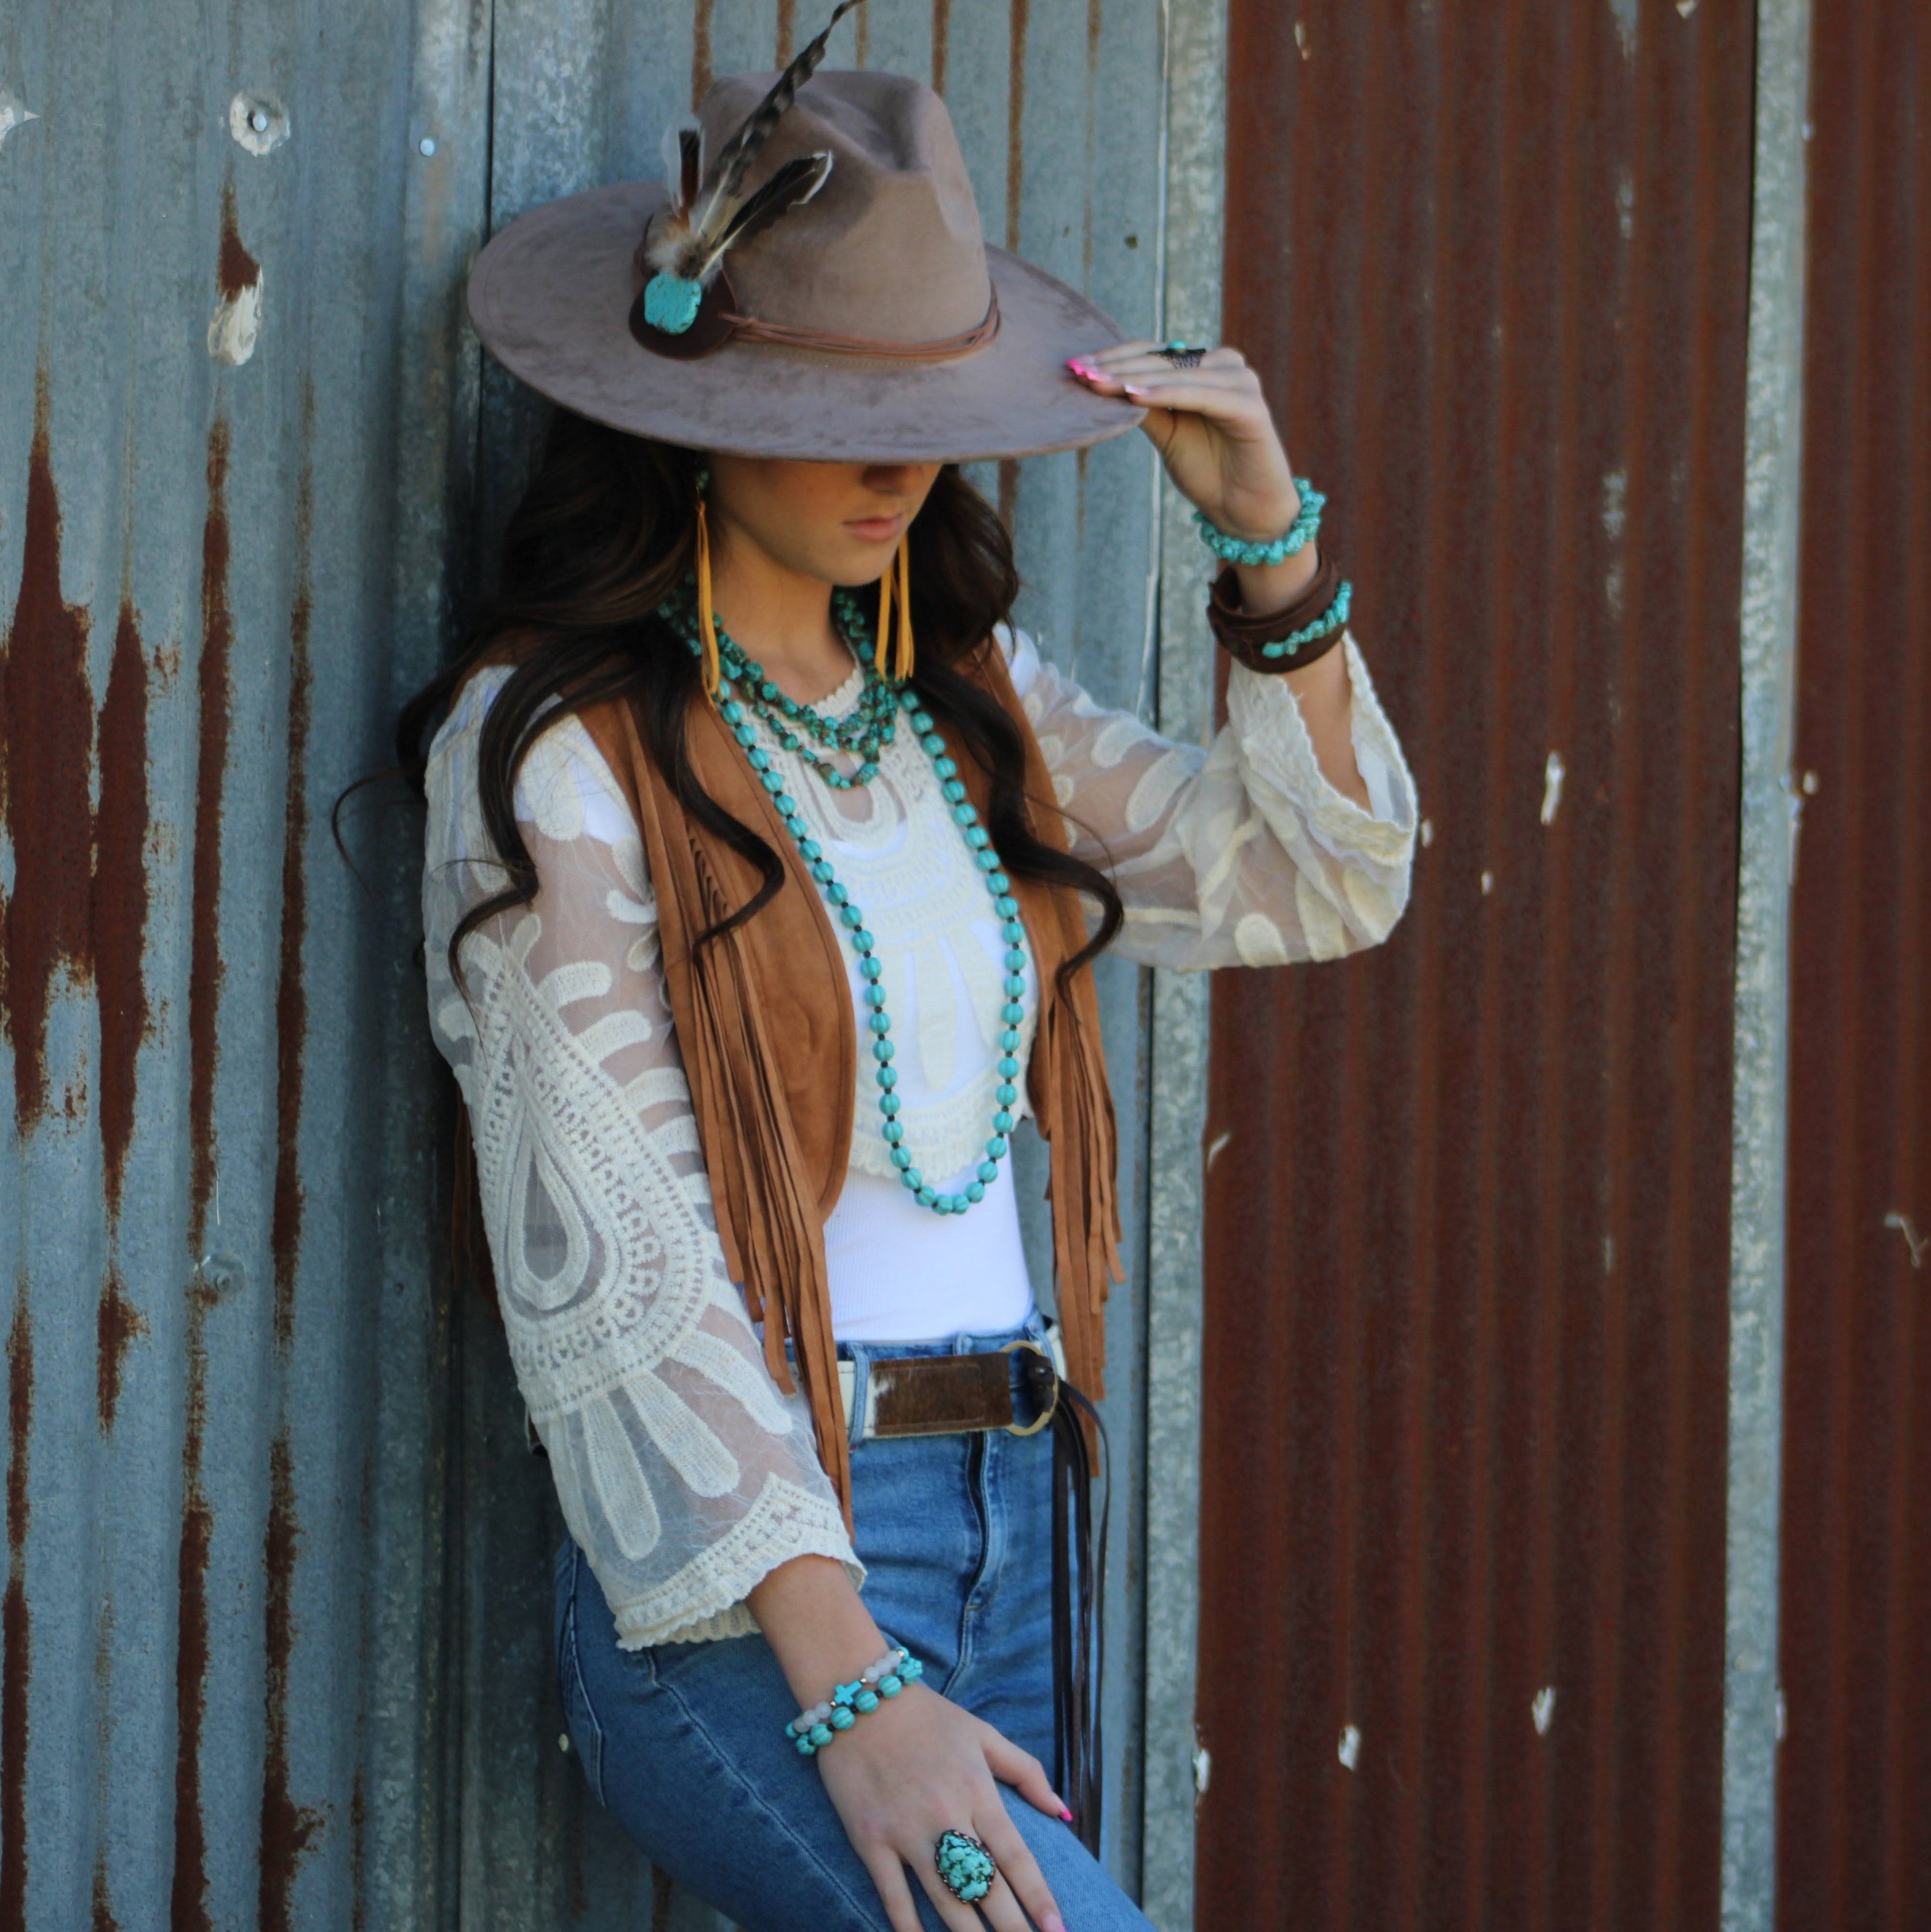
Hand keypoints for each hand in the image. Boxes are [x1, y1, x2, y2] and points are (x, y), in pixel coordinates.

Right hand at [814, 1681, 1071, 1931]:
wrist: (859, 1698)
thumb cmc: (927, 1717)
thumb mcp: (982, 1733)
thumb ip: (1026, 1771)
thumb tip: (1064, 1811)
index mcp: (977, 1790)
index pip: (1016, 1857)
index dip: (1039, 1898)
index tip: (1058, 1931)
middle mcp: (946, 1815)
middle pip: (986, 1889)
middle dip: (1013, 1930)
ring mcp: (906, 1832)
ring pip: (945, 1902)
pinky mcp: (870, 1840)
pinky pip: (893, 1897)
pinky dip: (910, 1930)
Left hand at [1069, 341, 1299, 543]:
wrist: (1244, 512)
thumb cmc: (1208, 471)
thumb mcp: (1166, 434)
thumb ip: (1143, 407)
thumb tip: (1102, 384)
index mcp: (1204, 369)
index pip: (1153, 353)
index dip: (1114, 357)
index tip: (1075, 365)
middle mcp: (1224, 367)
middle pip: (1162, 359)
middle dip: (1117, 366)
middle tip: (1079, 371)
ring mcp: (1240, 383)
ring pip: (1178, 374)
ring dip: (1135, 377)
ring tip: (1098, 384)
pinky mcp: (1250, 406)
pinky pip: (1201, 395)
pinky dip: (1167, 394)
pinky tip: (1135, 397)